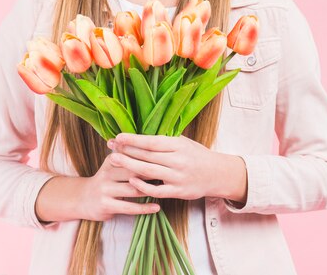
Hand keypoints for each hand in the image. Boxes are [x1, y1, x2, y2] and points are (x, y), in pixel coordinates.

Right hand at [79, 152, 160, 221]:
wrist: (83, 198)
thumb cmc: (106, 180)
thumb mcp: (113, 164)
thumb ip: (129, 156)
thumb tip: (152, 144)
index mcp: (111, 160)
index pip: (132, 156)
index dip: (150, 157)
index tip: (167, 158)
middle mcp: (107, 173)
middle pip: (134, 171)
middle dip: (152, 172)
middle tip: (169, 173)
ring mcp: (105, 189)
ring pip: (133, 189)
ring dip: (150, 190)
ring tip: (166, 189)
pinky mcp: (106, 205)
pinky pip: (129, 207)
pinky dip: (144, 207)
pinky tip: (156, 207)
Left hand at [107, 133, 222, 200]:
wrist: (217, 174)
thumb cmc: (197, 155)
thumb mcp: (184, 142)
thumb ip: (165, 141)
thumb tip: (141, 134)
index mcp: (178, 145)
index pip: (152, 141)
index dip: (134, 139)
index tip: (118, 136)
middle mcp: (178, 160)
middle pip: (147, 155)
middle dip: (126, 150)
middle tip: (110, 146)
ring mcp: (178, 177)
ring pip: (149, 171)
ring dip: (129, 165)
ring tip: (113, 160)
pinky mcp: (178, 192)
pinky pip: (157, 190)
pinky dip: (143, 186)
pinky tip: (131, 180)